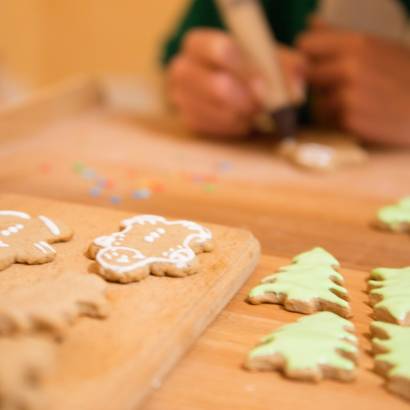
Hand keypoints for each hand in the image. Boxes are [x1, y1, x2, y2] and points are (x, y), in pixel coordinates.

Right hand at [167, 29, 304, 138]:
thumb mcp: (268, 58)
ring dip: (244, 115)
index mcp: (199, 43)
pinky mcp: (188, 120)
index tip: (264, 84)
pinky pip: (215, 129)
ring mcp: (181, 97)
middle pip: (217, 86)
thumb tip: (296, 93)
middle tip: (264, 105)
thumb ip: (286, 67)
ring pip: (218, 112)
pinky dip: (235, 127)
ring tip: (256, 112)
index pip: (222, 50)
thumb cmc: (247, 66)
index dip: (248, 69)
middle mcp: (182, 68)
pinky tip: (244, 121)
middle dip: (248, 99)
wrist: (227, 84)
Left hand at [298, 21, 409, 146]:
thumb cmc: (401, 75)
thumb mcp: (377, 45)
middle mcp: (348, 68)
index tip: (316, 61)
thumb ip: (340, 35)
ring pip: (315, 99)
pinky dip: (337, 118)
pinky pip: (326, 118)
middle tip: (340, 84)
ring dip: (328, 102)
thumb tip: (311, 22)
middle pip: (306, 74)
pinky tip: (359, 114)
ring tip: (355, 100)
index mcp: (356, 43)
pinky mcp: (348, 120)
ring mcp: (347, 96)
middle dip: (317, 80)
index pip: (305, 45)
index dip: (309, 55)